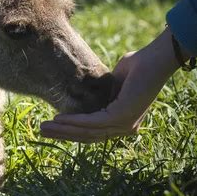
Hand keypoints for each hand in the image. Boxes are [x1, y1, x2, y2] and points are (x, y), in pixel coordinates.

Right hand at [40, 27, 182, 141]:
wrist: (154, 59)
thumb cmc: (138, 65)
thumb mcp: (113, 82)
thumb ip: (101, 92)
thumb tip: (84, 94)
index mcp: (123, 122)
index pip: (93, 131)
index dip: (71, 131)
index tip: (52, 126)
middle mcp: (125, 128)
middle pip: (88, 137)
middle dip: (62, 134)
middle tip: (41, 132)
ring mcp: (124, 125)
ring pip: (87, 132)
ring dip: (63, 130)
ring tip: (44, 128)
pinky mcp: (121, 117)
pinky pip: (92, 122)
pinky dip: (73, 121)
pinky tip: (58, 119)